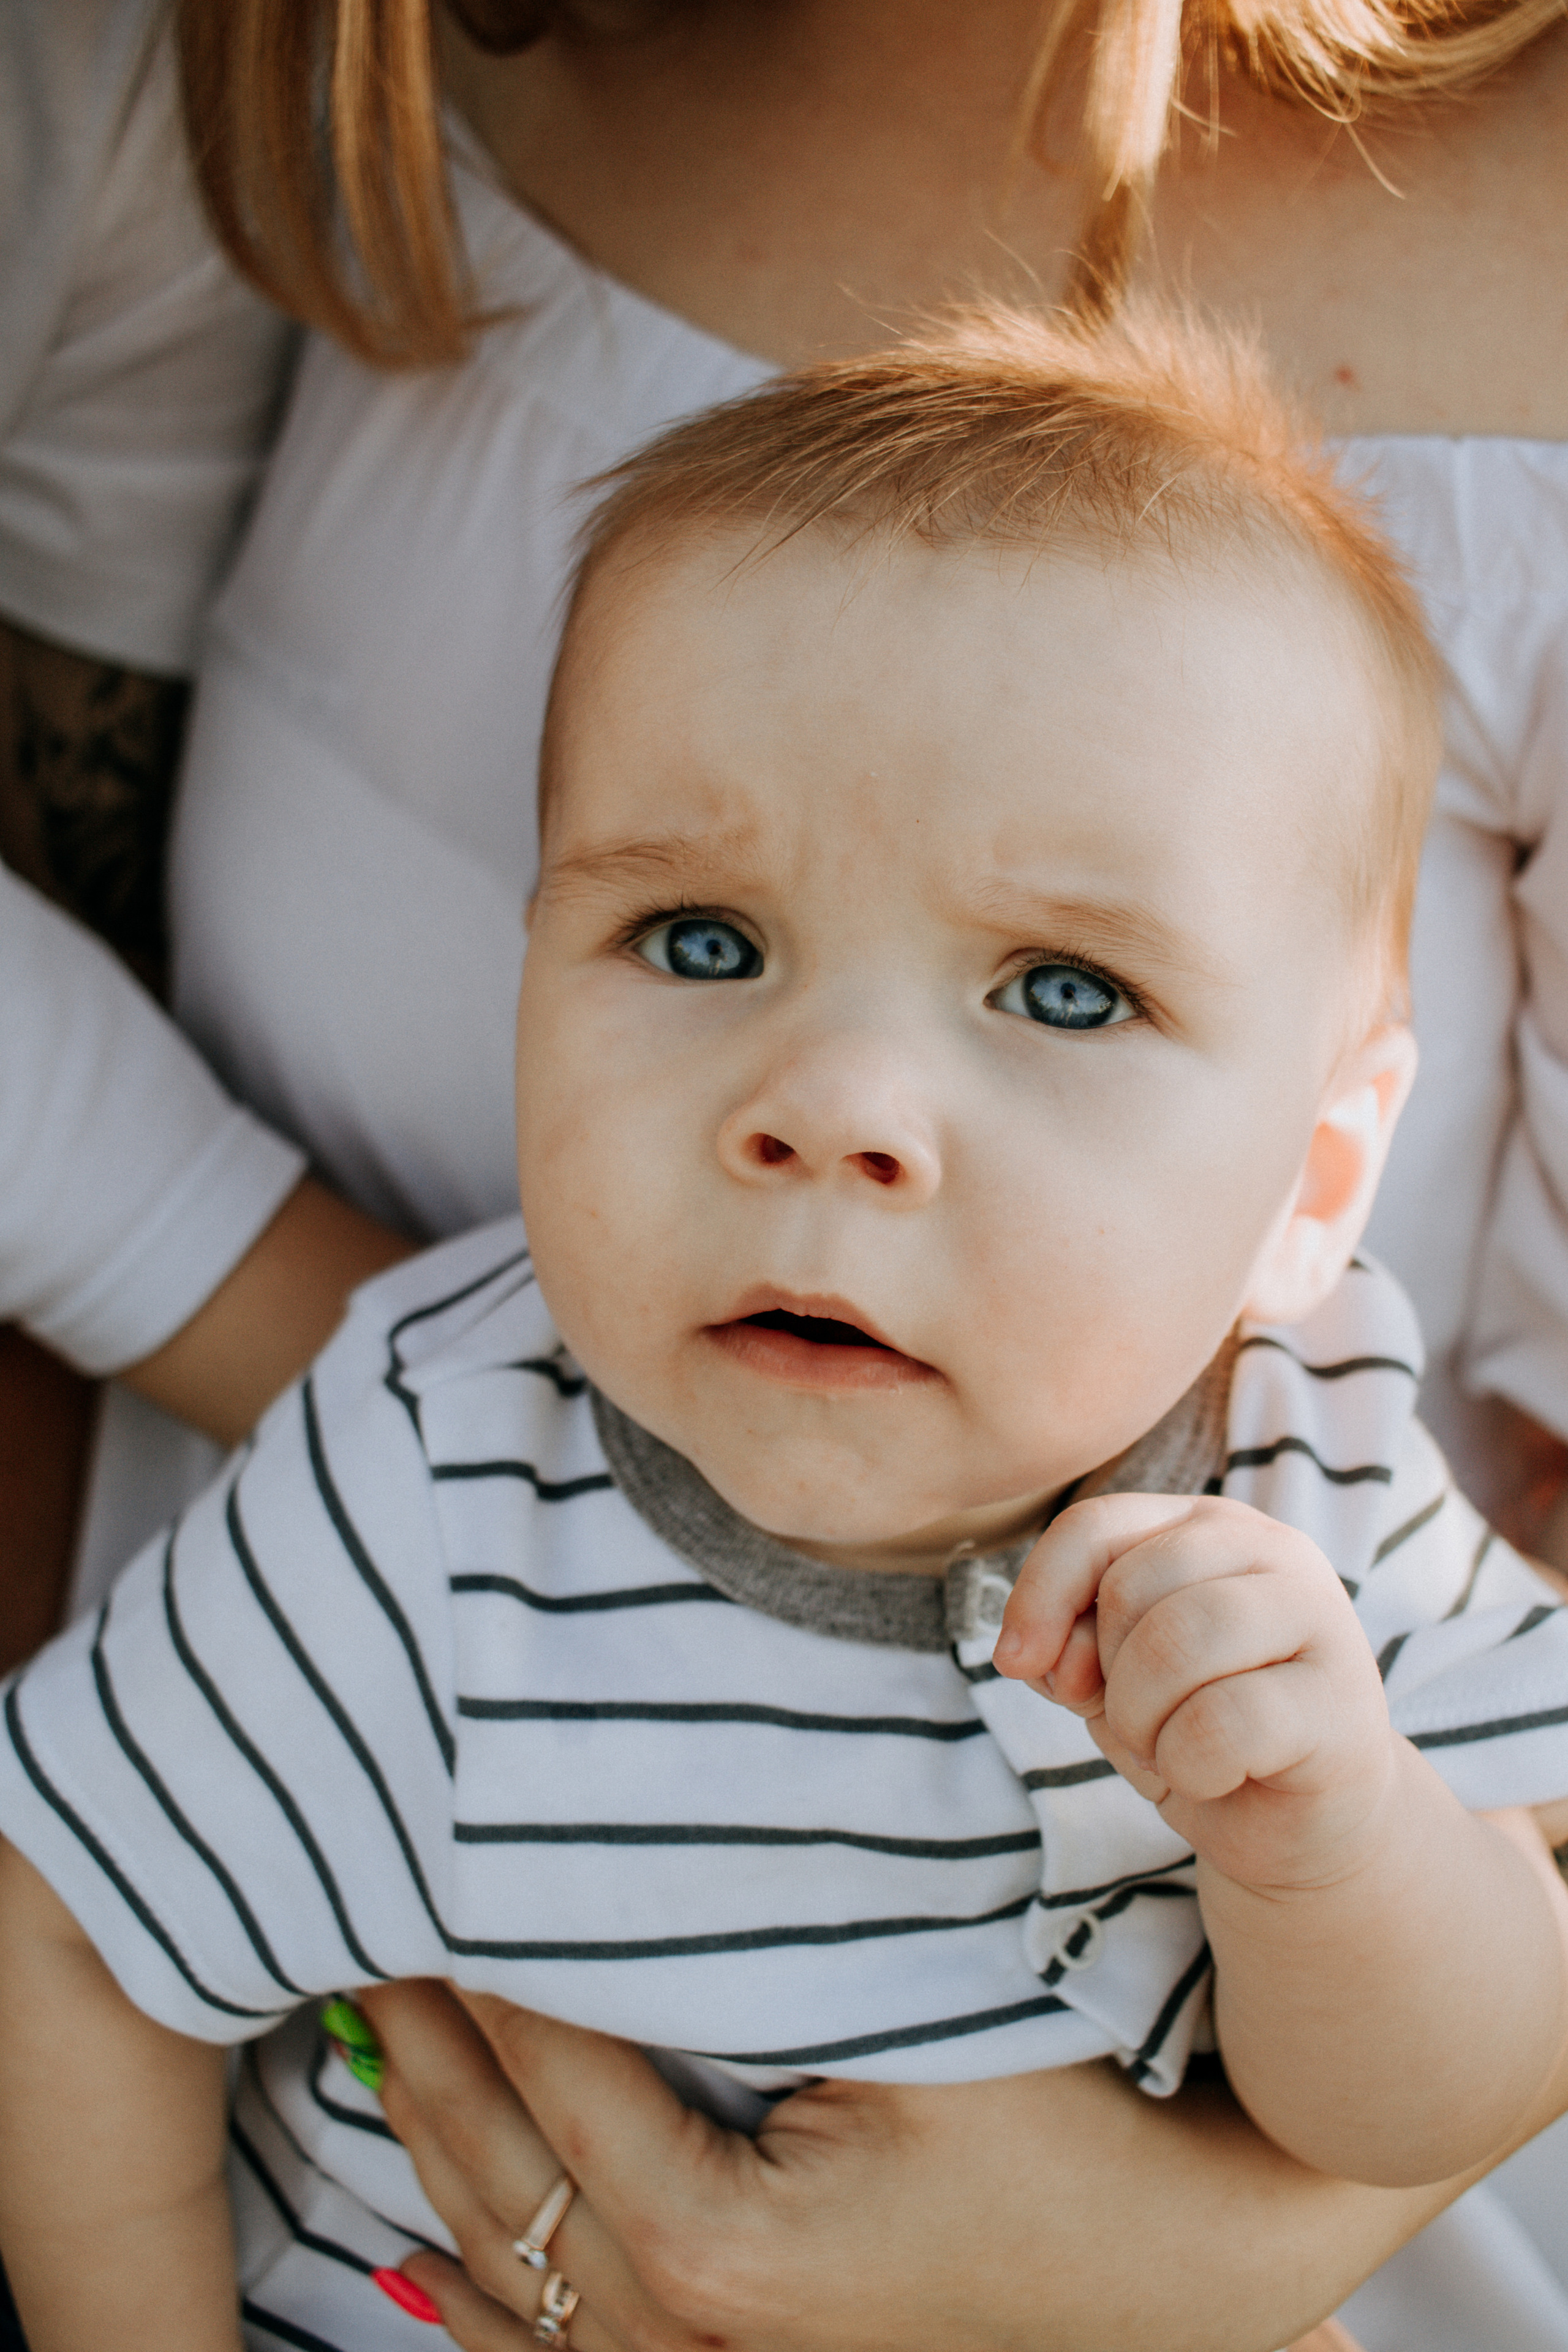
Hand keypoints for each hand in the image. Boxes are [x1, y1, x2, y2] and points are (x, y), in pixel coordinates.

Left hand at [353, 1982, 1455, 2351]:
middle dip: (421, 2053)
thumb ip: (774, 1956)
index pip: (549, 2075)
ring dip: (433, 2154)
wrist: (1184, 2265)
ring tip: (376, 2045)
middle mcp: (696, 2334)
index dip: (481, 1971)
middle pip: (501, 2179)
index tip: (429, 1879)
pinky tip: (428, 2242)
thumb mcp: (922, 2030)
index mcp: (720, 2242)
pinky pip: (565, 2350)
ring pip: (514, 2272)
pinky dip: (485, 2285)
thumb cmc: (1064, 2130)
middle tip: (363, 1942)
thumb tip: (655, 1841)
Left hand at [993, 1493, 1394, 1890]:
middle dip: (1106, 1676)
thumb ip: (1067, 1644)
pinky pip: (1223, 1723)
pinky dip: (1191, 1767)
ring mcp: (1320, 1617)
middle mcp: (1273, 1549)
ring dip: (1144, 1722)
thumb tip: (1032, 1652)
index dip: (1039, 1594)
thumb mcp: (1112, 1677)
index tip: (1016, 1662)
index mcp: (1209, 1526)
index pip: (1095, 1526)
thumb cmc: (1199, 1732)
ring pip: (1176, 1644)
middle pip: (1130, 1586)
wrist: (1298, 1826)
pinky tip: (1218, 1776)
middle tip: (1141, 1723)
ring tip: (1173, 1748)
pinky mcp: (1342, 1702)